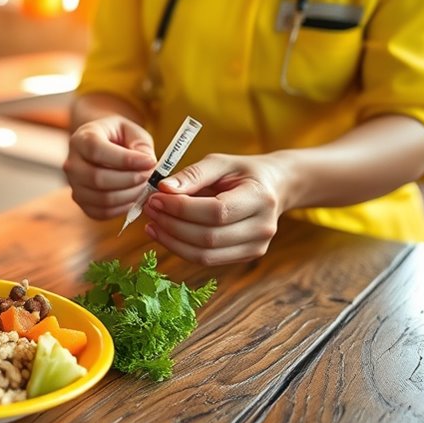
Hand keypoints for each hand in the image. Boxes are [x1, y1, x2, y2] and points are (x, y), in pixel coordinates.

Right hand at [62, 115, 156, 218]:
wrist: (101, 147)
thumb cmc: (118, 137)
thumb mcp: (131, 132)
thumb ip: (141, 146)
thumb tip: (148, 165)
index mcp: (81, 139)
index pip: (96, 151)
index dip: (125, 159)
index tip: (150, 162)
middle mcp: (71, 163)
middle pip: (97, 178)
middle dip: (130, 180)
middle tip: (149, 176)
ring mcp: (74, 185)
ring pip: (102, 198)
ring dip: (130, 195)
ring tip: (145, 186)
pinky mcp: (81, 202)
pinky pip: (102, 212)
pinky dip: (123, 208)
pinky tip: (134, 196)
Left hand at [143, 153, 286, 265]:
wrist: (274, 187)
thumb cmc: (243, 172)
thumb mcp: (220, 162)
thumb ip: (192, 174)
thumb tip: (163, 189)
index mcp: (260, 198)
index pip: (216, 211)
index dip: (181, 208)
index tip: (155, 198)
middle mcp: (262, 227)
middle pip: (208, 237)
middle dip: (172, 225)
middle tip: (149, 209)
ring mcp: (256, 247)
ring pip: (205, 255)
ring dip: (172, 241)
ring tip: (152, 223)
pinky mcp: (246, 257)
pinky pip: (207, 260)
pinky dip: (181, 249)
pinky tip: (165, 233)